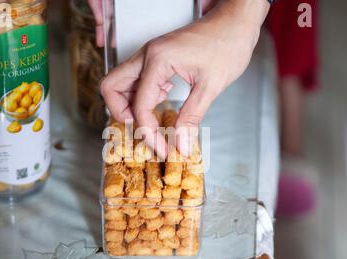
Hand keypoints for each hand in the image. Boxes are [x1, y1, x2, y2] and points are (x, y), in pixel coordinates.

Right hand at [99, 0, 269, 157]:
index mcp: (158, 60)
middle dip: (120, 113)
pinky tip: (162, 100)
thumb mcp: (211, 86)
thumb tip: (181, 145)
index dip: (148, 132)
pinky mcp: (155, 57)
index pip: (140, 105)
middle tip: (142, 128)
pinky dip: (141, 95)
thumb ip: (191, 117)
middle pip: (111, 87)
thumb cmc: (227, 45)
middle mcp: (147, 55)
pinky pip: (135, 79)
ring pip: (120, 82)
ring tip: (152, 117)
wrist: (235, 22)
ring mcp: (149, 54)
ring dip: (129, 104)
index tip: (162, 148)